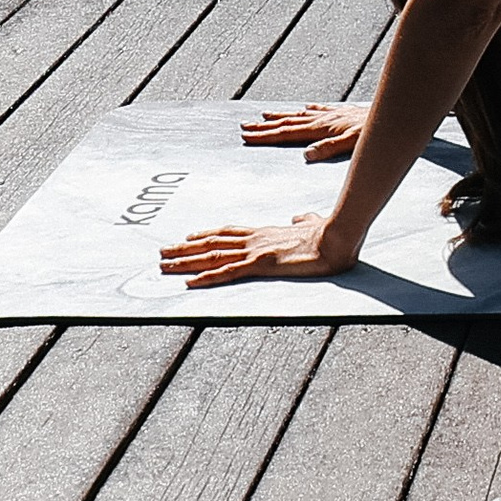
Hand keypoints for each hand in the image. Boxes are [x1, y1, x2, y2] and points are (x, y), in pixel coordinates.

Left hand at [158, 212, 356, 287]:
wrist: (337, 237)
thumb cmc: (329, 232)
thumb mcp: (313, 224)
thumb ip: (303, 220)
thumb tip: (300, 217)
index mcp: (265, 232)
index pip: (227, 232)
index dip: (205, 235)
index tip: (188, 237)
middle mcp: (254, 240)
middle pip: (211, 243)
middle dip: (184, 248)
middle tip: (162, 251)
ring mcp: (255, 251)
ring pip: (212, 256)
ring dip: (185, 261)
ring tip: (164, 265)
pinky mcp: (260, 264)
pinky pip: (227, 273)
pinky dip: (205, 277)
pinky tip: (189, 282)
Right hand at [240, 103, 366, 161]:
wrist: (393, 114)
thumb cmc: (374, 131)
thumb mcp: (353, 144)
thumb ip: (330, 148)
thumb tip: (307, 155)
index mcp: (321, 128)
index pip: (287, 133)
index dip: (266, 135)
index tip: (247, 136)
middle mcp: (322, 119)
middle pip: (288, 123)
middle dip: (265, 126)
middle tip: (245, 126)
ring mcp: (331, 114)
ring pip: (300, 115)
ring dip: (282, 116)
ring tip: (264, 115)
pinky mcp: (342, 112)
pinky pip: (319, 110)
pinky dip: (308, 110)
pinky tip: (304, 107)